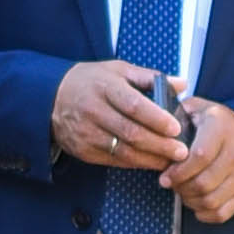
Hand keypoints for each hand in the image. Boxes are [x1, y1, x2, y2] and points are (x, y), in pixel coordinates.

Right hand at [51, 59, 188, 172]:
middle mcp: (94, 110)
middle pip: (131, 132)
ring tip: (172, 161)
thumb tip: (182, 83)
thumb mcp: (118, 70)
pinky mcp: (84, 150)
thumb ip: (149, 77)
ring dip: (151, 158)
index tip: (176, 128)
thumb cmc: (92, 82)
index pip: (134, 105)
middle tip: (182, 151)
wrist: (51, 98)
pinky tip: (152, 162)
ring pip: (124, 151)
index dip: (157, 118)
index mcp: (105, 86)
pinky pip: (114, 161)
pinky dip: (136, 163)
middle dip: (160, 144)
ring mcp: (87, 133)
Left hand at [160, 98, 233, 225]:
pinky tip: (195, 201)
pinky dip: (204, 213)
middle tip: (171, 183)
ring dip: (189, 200)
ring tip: (182, 190)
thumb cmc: (214, 123)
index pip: (200, 156)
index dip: (178, 171)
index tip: (165, 176)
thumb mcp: (196, 109)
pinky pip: (221, 213)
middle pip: (204, 183)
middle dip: (180, 187)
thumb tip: (155, 135)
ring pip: (211, 200)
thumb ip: (174, 117)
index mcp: (221, 128)